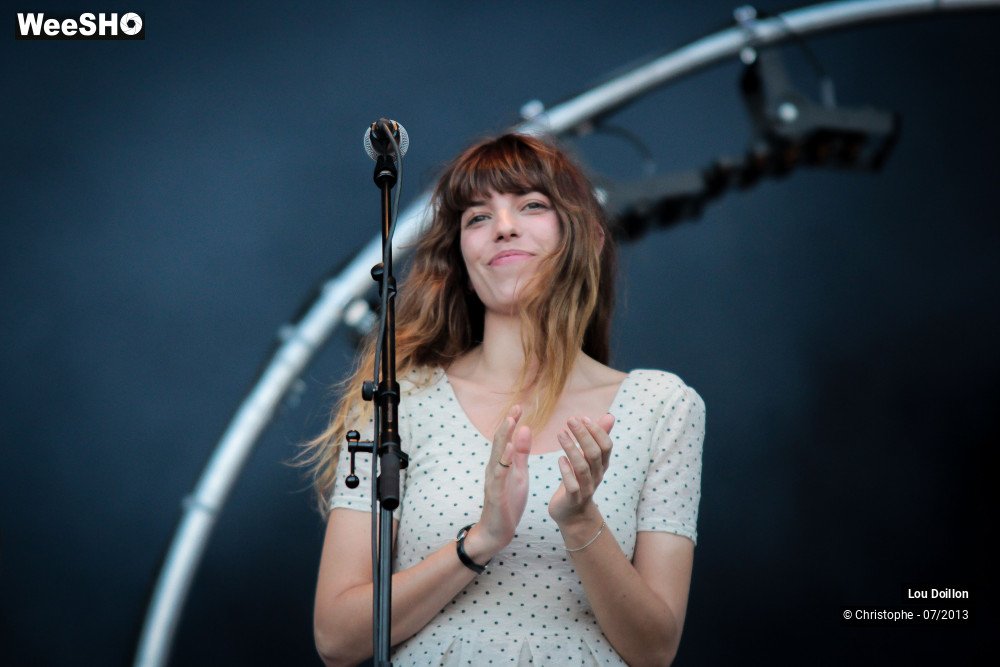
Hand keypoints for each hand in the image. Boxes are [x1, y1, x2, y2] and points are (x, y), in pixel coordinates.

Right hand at [466, 405, 530, 561]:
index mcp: (501, 464)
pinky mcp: (495, 493)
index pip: (506, 439)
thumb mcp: (518, 475)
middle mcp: (494, 468)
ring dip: (504, 437)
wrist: (497, 532)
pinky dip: (505, 460)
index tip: (520, 406)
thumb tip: (525, 430)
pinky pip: (500, 474)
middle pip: (500, 443)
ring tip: (511, 421)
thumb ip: (521, 454)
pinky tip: (511, 449)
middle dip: (507, 425)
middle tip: (516, 407)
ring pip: (498, 455)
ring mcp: (493, 480)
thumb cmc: (508, 502)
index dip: (512, 423)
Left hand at [548, 413, 614, 525]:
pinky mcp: (573, 499)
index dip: (597, 431)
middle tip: (570, 420)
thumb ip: (598, 438)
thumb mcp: (590, 459)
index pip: (606, 446)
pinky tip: (560, 459)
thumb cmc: (580, 480)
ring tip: (560, 433)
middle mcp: (597, 476)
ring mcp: (586, 488)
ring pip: (582, 468)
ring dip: (572, 449)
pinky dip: (566, 472)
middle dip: (583, 435)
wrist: (573, 515)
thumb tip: (610, 416)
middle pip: (595, 454)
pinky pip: (572, 486)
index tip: (582, 418)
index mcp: (601, 465)